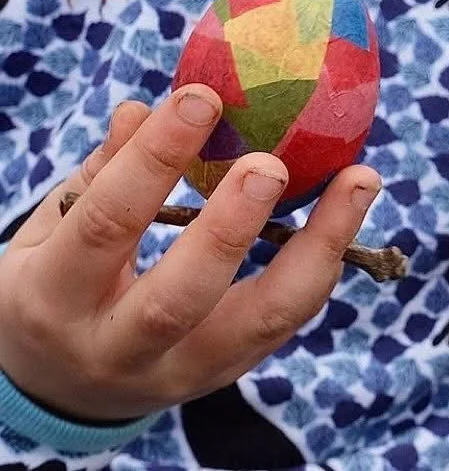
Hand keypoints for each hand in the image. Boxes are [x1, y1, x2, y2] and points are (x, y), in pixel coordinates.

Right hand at [0, 87, 380, 421]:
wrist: (57, 390)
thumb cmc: (55, 285)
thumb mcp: (49, 231)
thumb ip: (99, 173)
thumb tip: (143, 106)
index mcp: (55, 298)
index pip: (105, 224)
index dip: (153, 159)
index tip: (202, 96)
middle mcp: (116, 349)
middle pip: (178, 299)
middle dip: (229, 228)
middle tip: (271, 163)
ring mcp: (177, 373)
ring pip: (259, 320)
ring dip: (319, 246)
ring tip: (361, 178)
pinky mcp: (226, 374)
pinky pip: (284, 320)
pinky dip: (322, 264)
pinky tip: (350, 209)